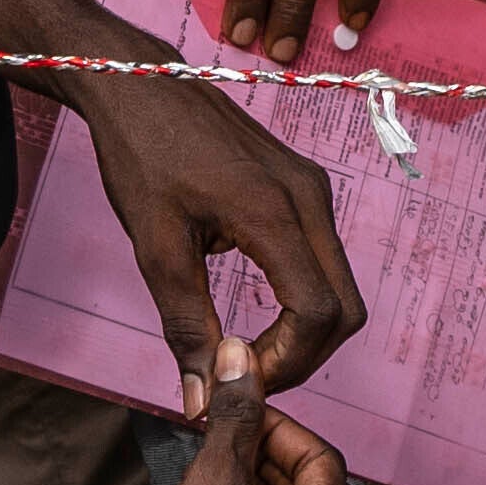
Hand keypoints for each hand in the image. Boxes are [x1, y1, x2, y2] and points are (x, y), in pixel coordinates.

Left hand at [51, 47, 367, 397]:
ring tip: (246, 350)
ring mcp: (312, 187)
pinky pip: (323, 258)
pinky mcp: (303, 185)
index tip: (238, 379)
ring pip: (339, 286)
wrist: (140, 85)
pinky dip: (302, 298)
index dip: (287, 362)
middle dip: (304, 356)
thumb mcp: (155, 248)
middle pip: (345, 308)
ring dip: (304, 330)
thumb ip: (185, 327)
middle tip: (247, 378)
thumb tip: (200, 400)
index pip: (318, 312)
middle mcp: (309, 197)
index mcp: (275, 210)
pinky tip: (254, 310)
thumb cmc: (141, 157)